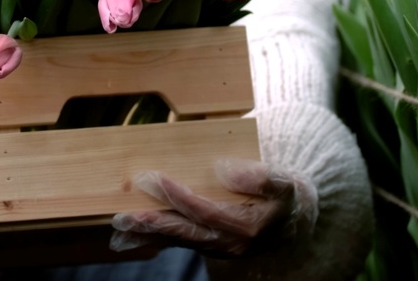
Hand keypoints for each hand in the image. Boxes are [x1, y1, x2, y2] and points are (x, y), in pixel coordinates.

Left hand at [109, 159, 315, 258]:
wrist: (294, 220)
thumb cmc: (284, 196)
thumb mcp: (283, 182)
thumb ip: (260, 177)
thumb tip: (225, 169)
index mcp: (246, 226)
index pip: (204, 210)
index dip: (178, 196)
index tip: (154, 178)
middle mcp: (230, 244)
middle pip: (186, 233)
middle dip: (153, 223)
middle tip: (125, 214)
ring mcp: (219, 249)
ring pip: (180, 242)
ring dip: (150, 234)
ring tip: (122, 225)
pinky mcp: (211, 247)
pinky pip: (182, 244)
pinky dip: (158, 239)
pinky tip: (136, 234)